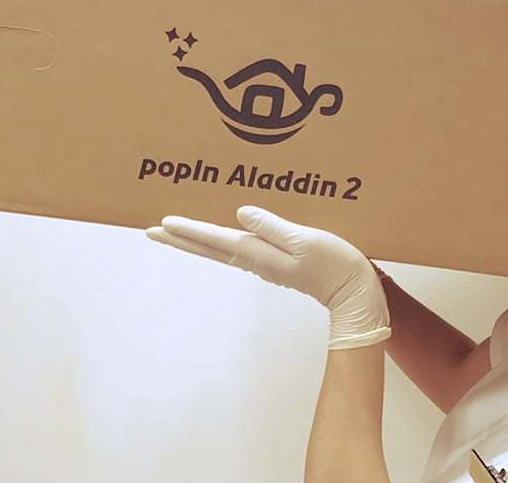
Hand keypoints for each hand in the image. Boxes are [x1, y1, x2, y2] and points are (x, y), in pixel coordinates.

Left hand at [146, 206, 390, 348]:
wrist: (355, 293)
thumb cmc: (335, 264)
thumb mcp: (305, 241)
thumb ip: (272, 227)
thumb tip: (240, 214)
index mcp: (260, 253)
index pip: (215, 240)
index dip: (189, 230)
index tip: (163, 223)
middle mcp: (256, 260)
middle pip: (209, 248)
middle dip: (181, 239)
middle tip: (153, 231)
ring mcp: (265, 264)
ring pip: (221, 249)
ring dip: (197, 240)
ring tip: (178, 230)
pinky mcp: (276, 262)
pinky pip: (239, 248)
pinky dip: (220, 241)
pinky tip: (220, 234)